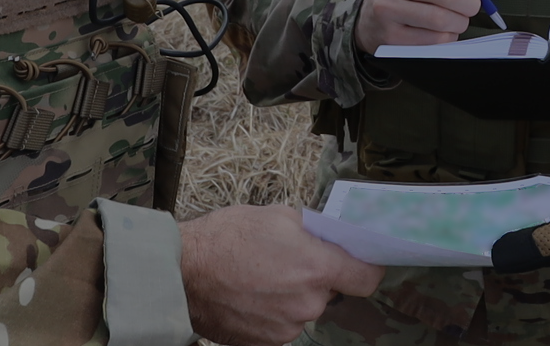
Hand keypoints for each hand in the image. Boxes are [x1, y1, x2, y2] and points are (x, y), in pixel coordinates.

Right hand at [179, 204, 383, 345]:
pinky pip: (282, 325)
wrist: (182, 272)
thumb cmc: (226, 238)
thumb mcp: (278, 216)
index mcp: (317, 268)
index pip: (367, 278)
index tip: (360, 262)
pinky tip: (251, 295)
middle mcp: (308, 304)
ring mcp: (286, 328)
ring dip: (292, 296)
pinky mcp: (266, 343)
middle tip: (287, 260)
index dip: (367, 267)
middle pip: (330, 292)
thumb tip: (331, 238)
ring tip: (261, 277)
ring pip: (304, 309)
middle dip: (316, 277)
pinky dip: (273, 312)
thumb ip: (314, 231)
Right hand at [355, 0, 494, 51]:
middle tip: (472, 6)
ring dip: (460, 22)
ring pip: (441, 19)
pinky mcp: (390, 36)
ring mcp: (388, 9)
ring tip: (458, 19)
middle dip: (470, 3)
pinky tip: (443, 31)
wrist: (372, 17)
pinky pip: (433, 40)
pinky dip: (447, 37)